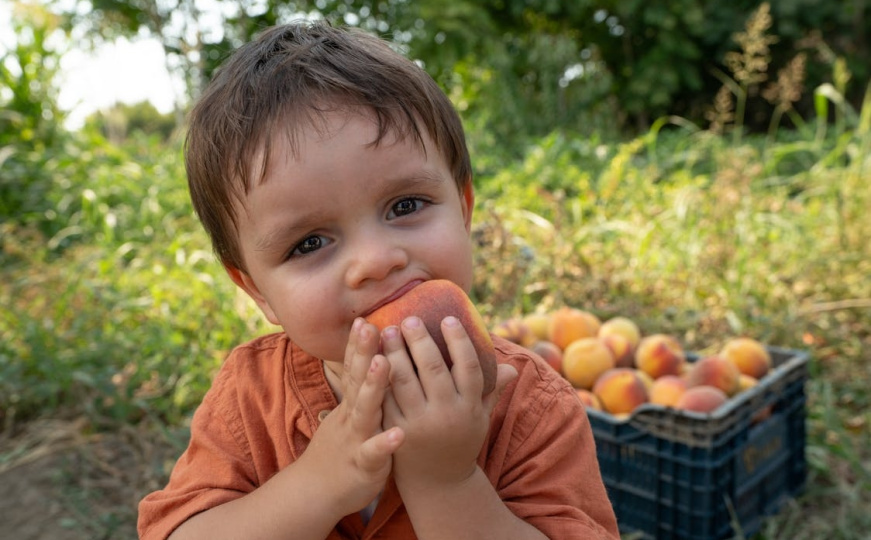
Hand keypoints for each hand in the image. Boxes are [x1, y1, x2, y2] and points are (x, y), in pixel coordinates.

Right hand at [298, 318, 404, 516]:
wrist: (315, 491)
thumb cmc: (341, 448)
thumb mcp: (347, 414)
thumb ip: (358, 389)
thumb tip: (370, 359)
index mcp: (351, 403)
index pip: (353, 368)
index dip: (358, 344)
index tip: (365, 317)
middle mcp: (350, 415)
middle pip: (356, 379)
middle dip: (364, 352)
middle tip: (371, 325)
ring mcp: (354, 438)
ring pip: (363, 410)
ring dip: (372, 386)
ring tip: (383, 362)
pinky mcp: (362, 464)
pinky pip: (374, 453)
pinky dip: (385, 443)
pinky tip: (399, 434)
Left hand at [381, 315, 515, 490]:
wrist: (438, 483)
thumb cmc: (460, 441)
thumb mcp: (480, 418)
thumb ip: (492, 391)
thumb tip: (512, 368)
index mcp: (470, 406)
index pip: (468, 367)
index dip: (459, 341)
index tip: (447, 318)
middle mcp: (447, 414)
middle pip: (433, 369)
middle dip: (420, 340)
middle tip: (409, 319)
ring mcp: (420, 424)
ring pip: (405, 381)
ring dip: (394, 353)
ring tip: (387, 330)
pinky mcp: (397, 431)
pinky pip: (386, 399)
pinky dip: (378, 377)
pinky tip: (372, 357)